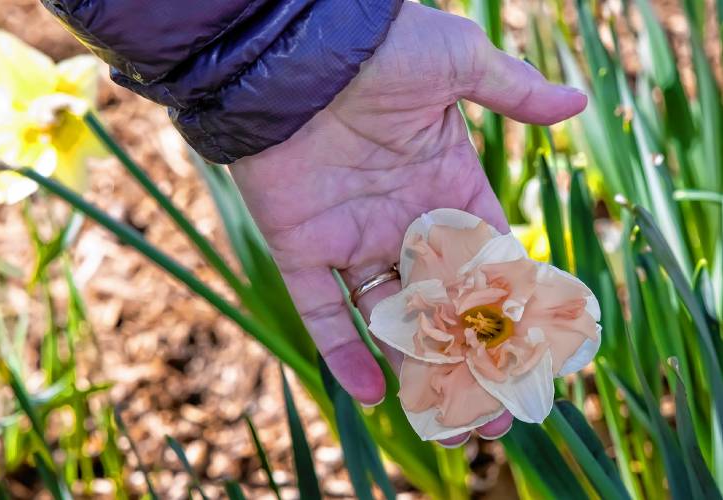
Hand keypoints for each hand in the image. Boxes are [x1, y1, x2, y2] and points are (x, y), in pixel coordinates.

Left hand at [230, 2, 585, 443]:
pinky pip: (322, 310)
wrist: (299, 50)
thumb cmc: (384, 49)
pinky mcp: (303, 246)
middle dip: (468, 351)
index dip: (509, 301)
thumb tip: (579, 104)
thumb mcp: (460, 64)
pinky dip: (342, 351)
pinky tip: (371, 393)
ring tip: (446, 416)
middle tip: (495, 405)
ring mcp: (352, 235)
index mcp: (444, 184)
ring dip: (415, 364)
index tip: (533, 346)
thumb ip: (514, 93)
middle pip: (442, 299)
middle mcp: (400, 218)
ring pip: (388, 315)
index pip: (485, 255)